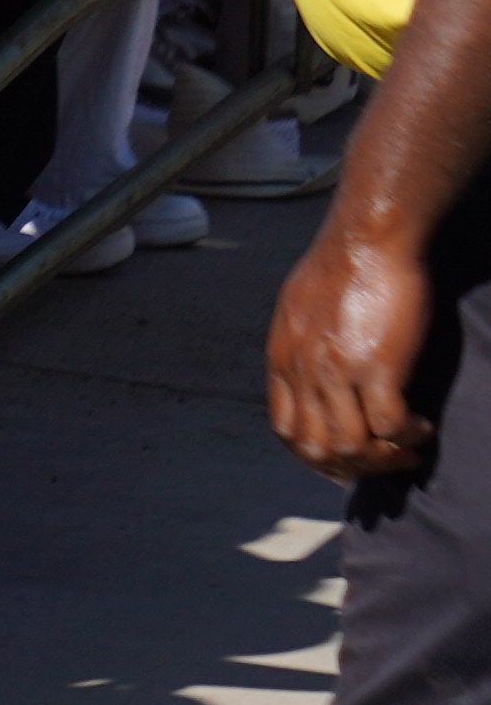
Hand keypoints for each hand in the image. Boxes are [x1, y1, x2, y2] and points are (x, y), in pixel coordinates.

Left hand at [275, 208, 443, 478]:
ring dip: (384, 458)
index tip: (348, 458)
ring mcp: (336, 371)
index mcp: (282, 359)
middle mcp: (302, 371)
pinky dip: (408, 438)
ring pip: (351, 446)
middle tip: (385, 459)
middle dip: (354, 466)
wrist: (367, 238)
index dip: (317, 455)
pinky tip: (421, 427)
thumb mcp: (298, 310)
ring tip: (408, 448)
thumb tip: (312, 376)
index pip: (286, 430)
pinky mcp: (376, 366)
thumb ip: (301, 348)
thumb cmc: (341, 266)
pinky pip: (389, 426)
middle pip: (316, 449)